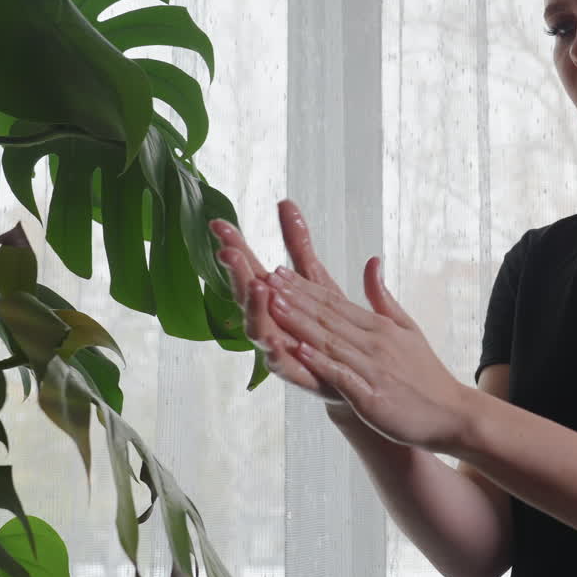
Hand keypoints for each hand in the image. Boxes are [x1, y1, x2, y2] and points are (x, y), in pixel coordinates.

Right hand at [210, 201, 349, 407]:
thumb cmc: (330, 326)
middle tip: (230, 251)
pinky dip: (277, 355)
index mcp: (273, 298)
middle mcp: (271, 322)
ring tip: (257, 286)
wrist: (357, 373)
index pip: (248, 267)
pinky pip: (283, 367)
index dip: (234, 245)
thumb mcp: (315, 277)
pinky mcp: (300, 375)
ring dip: (254, 309)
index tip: (219, 223)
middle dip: (237, 274)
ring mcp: (281, 349)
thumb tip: (284, 202)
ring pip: (258, 330)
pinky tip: (274, 342)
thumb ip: (298, 244)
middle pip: (247, 296)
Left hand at [262, 260, 471, 453]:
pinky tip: (299, 350)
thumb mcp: (408, 328)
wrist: (453, 414)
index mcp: (380, 327)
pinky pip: (342, 375)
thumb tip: (371, 261)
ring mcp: (373, 369)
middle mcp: (375, 343)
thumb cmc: (427, 375)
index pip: (335, 303)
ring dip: (300, 323)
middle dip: (294, 298)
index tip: (278, 272)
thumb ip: (383, 298)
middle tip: (265, 279)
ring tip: (274, 305)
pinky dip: (320, 361)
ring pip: (330, 342)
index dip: (304, 288)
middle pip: (328, 317)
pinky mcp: (372, 396)